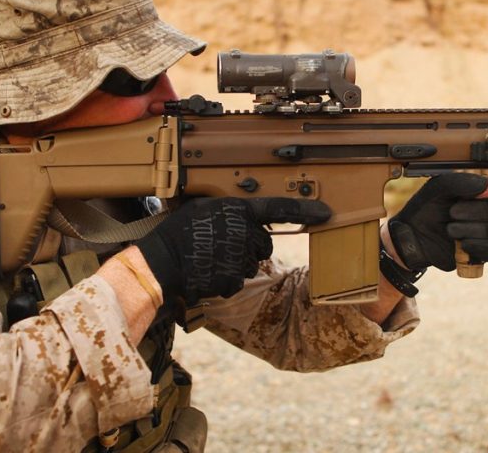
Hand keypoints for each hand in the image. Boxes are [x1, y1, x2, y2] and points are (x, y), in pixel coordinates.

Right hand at [136, 197, 330, 303]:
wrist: (160, 261)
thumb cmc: (177, 231)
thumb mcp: (202, 207)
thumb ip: (227, 211)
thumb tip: (241, 219)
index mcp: (238, 210)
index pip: (281, 208)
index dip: (307, 210)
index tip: (327, 213)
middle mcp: (244, 233)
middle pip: (263, 244)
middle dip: (248, 246)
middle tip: (221, 245)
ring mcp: (240, 258)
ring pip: (250, 264)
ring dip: (235, 264)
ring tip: (209, 258)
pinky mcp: (234, 280)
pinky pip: (238, 281)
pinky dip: (225, 279)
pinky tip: (208, 272)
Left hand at [388, 173, 487, 271]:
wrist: (412, 235)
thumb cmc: (426, 209)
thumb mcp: (438, 188)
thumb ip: (461, 182)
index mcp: (481, 194)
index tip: (487, 193)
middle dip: (477, 212)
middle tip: (453, 212)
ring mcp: (487, 233)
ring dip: (472, 230)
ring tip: (450, 229)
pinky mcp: (483, 253)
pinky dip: (479, 247)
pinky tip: (463, 244)